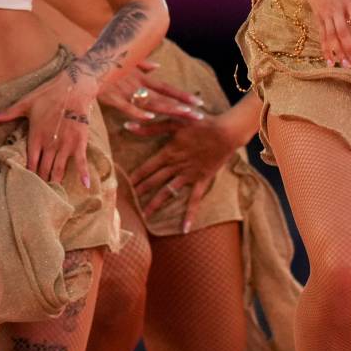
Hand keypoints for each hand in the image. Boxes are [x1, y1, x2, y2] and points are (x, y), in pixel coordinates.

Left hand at [0, 66, 95, 188]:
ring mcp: (65, 145)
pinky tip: (85, 186)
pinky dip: (83, 174)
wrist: (73, 87)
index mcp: (35, 136)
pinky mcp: (79, 143)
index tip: (24, 185)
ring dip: (55, 182)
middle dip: (40, 182)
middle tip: (37, 195)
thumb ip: (6, 114)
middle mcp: (49, 144)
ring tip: (52, 194)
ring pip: (58, 169)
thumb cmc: (47, 95)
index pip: (29, 162)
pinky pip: (81, 161)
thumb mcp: (25, 103)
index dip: (27, 175)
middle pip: (43, 169)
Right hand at [97, 58, 203, 123]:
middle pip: (163, 98)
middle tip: (199, 116)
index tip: (198, 103)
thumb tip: (157, 67)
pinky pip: (126, 106)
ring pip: (150, 103)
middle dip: (181, 107)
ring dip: (168, 110)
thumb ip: (143, 64)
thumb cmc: (105, 60)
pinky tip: (150, 118)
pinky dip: (138, 112)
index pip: (166, 88)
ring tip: (184, 116)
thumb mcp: (126, 60)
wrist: (84, 59)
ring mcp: (125, 91)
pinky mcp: (111, 96)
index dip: (182, 96)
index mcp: (141, 77)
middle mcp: (137, 84)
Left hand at [130, 111, 243, 232]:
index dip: (135, 176)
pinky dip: (190, 214)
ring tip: (145, 215)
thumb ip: (151, 127)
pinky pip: (194, 200)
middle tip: (128, 201)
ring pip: (169, 192)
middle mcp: (176, 166)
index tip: (124, 184)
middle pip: (154, 181)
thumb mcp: (174, 121)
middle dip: (140, 191)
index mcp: (168, 153)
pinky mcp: (202, 180)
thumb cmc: (200, 124)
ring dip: (156, 203)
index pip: (147, 167)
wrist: (226, 133)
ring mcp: (189, 175)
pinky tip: (185, 228)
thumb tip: (128, 126)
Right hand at [294, 0, 350, 67]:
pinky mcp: (317, 17)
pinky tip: (329, 61)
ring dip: (338, 52)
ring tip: (345, 66)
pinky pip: (322, 35)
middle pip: (343, 33)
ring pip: (331, 37)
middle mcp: (336, 9)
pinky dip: (325, 49)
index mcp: (349, 0)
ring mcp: (325, 14)